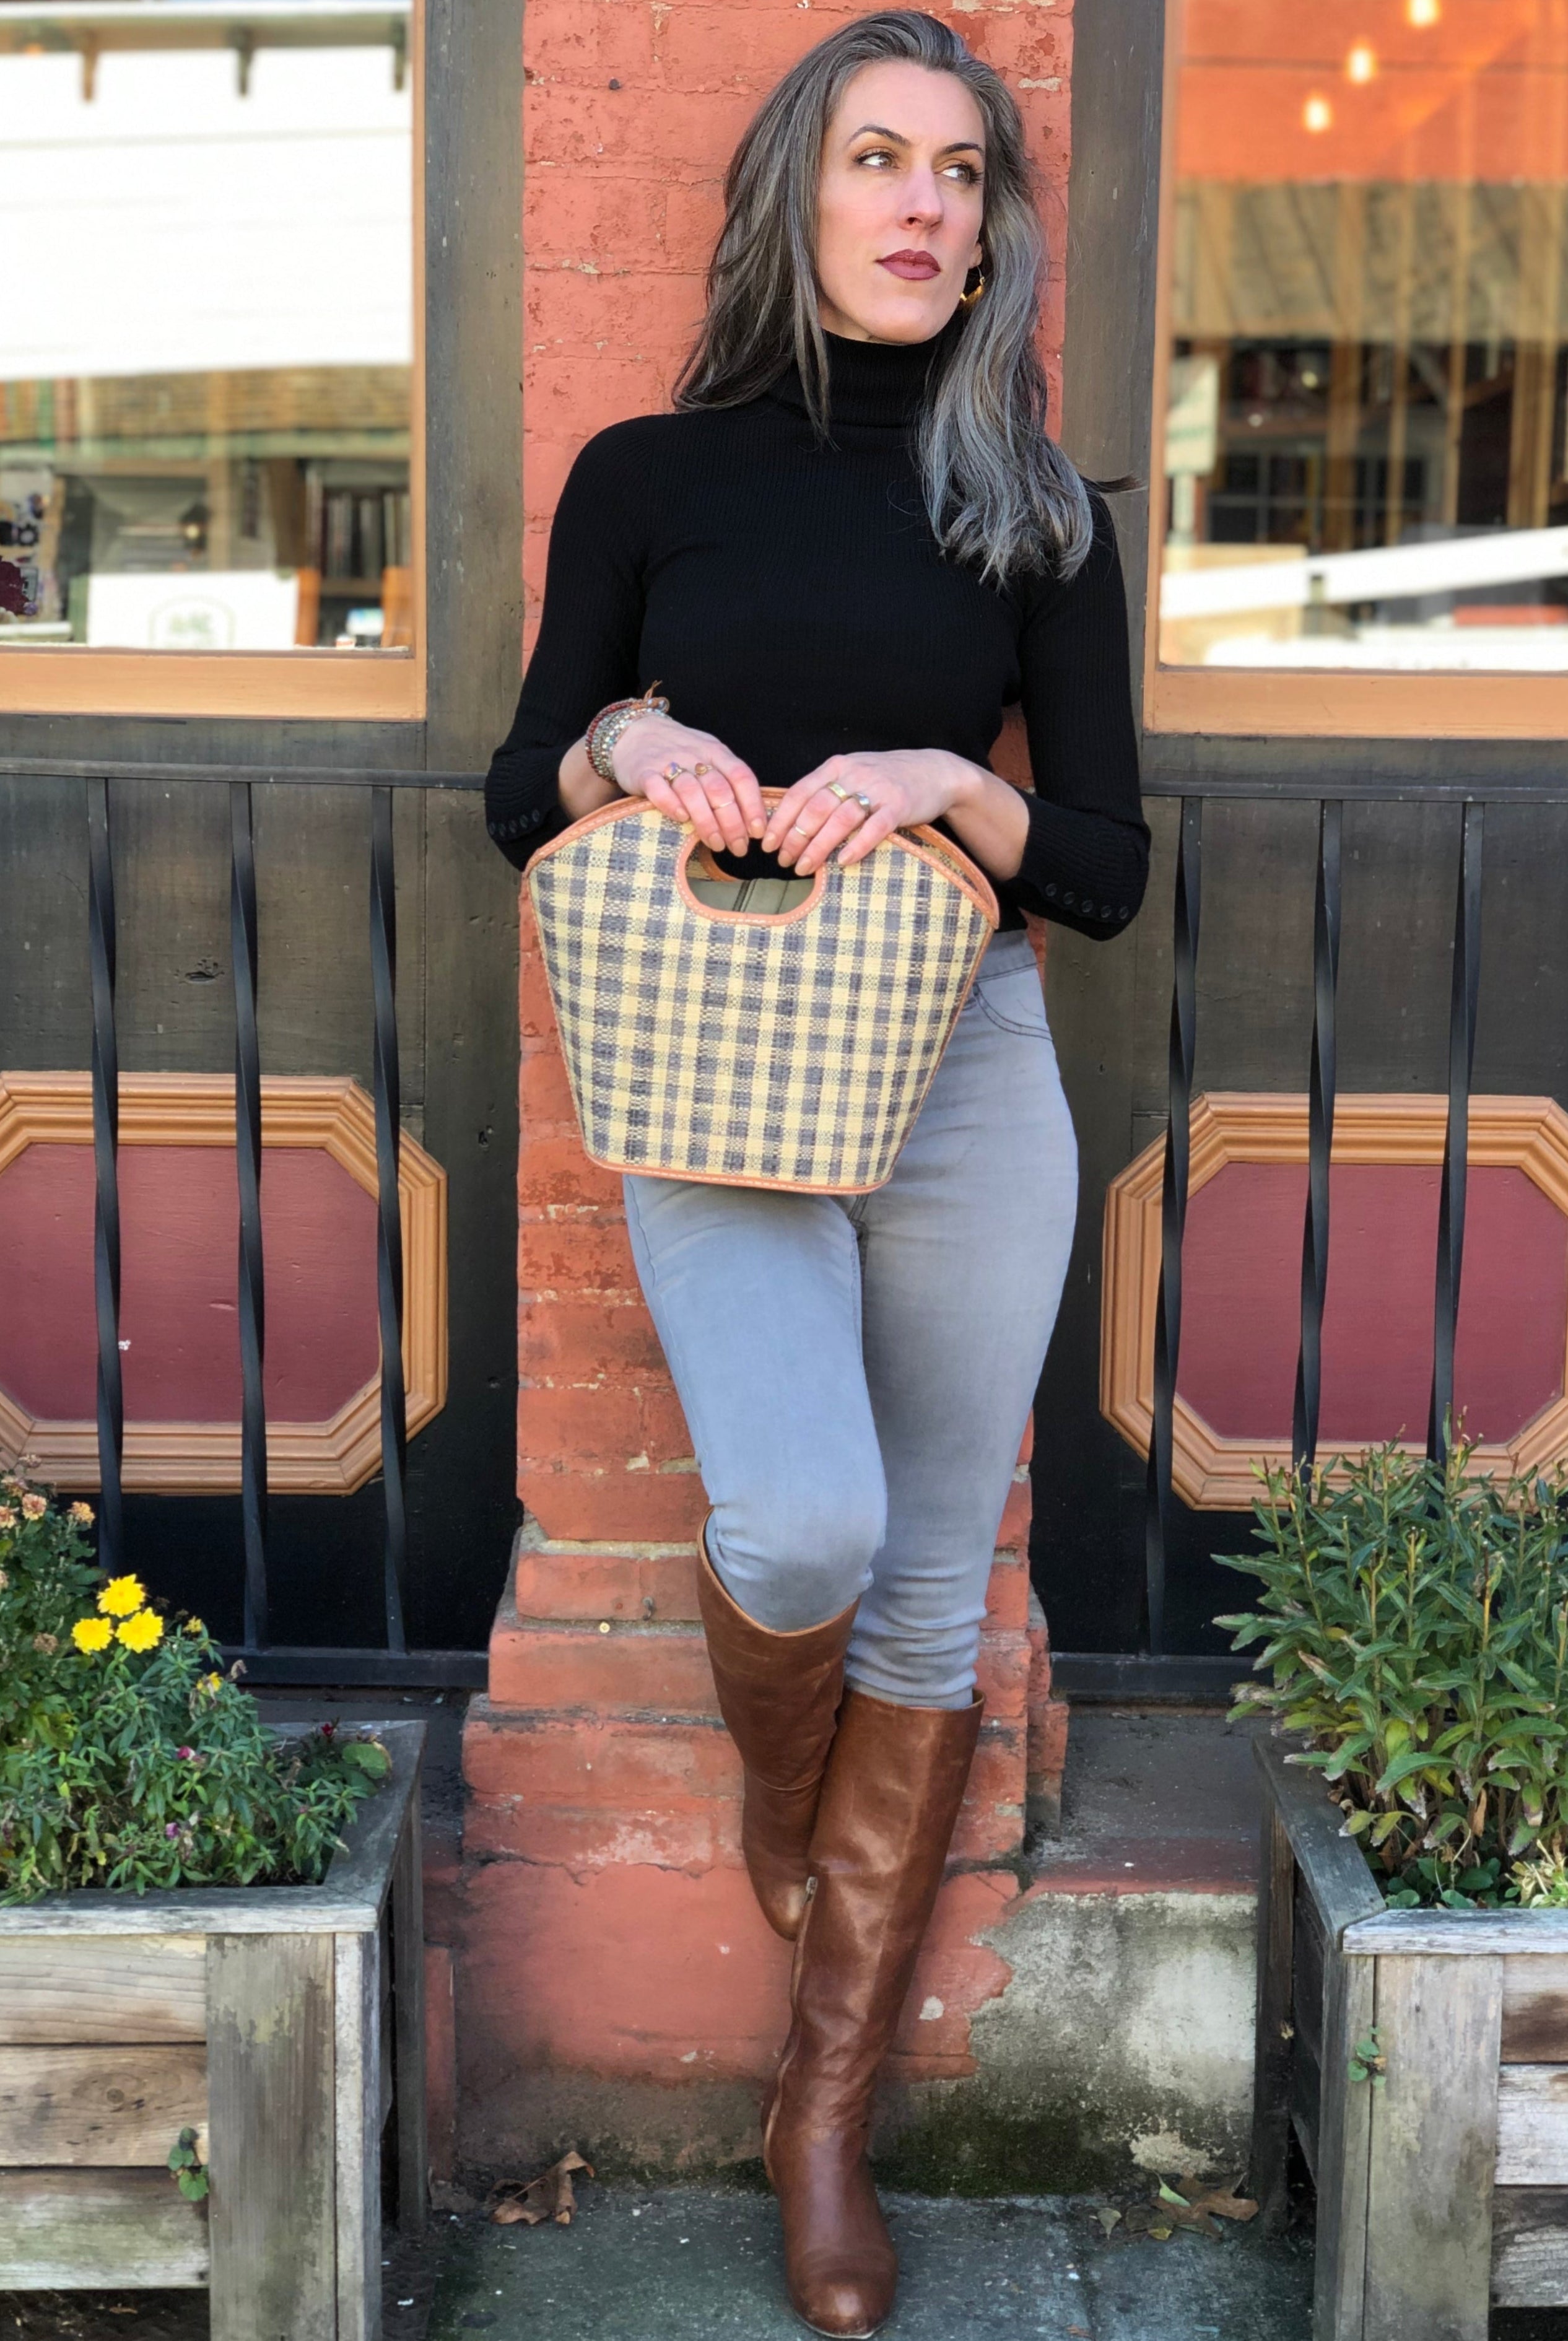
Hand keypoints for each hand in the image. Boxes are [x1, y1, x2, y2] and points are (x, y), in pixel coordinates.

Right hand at [611, 715, 765, 859]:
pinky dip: (671, 805)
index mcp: (716, 752)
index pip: (741, 777)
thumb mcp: (708, 757)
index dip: (753, 806)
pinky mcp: (644, 772)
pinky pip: (659, 789)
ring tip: (716, 844)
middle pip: (719, 790)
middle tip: (738, 847)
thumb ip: (727, 781)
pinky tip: (682, 819)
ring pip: (692, 792)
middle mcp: (695, 756)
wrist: (634, 733)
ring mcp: (668, 763)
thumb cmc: (678, 752)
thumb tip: (751, 820)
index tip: (758, 832)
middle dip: (733, 823)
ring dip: (707, 822)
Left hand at [762, 750, 979, 875]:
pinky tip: (841, 862)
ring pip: (840, 820)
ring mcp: (878, 789)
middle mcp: (855, 774)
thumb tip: (789, 819)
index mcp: (837, 766)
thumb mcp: (853, 774)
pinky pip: (874, 828)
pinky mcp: (899, 805)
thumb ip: (825, 790)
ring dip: (818, 846)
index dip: (780, 819)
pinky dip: (856, 846)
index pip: (799, 792)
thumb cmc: (887, 779)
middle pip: (815, 808)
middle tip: (783, 862)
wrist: (936, 772)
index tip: (768, 843)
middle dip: (794, 838)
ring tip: (804, 868)